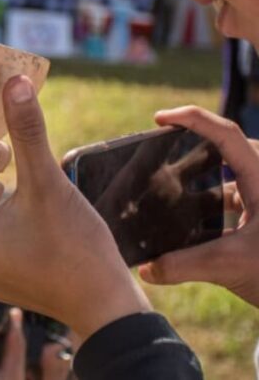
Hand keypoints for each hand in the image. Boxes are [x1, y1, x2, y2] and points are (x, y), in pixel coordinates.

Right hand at [139, 106, 258, 306]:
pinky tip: (198, 225)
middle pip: (230, 148)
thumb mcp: (230, 266)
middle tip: (165, 149)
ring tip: (176, 187)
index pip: (225, 132)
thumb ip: (182, 264)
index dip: (192, 118)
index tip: (160, 118)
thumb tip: (144, 268)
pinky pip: (241, 199)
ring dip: (207, 178)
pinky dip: (218, 204)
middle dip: (197, 144)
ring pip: (236, 176)